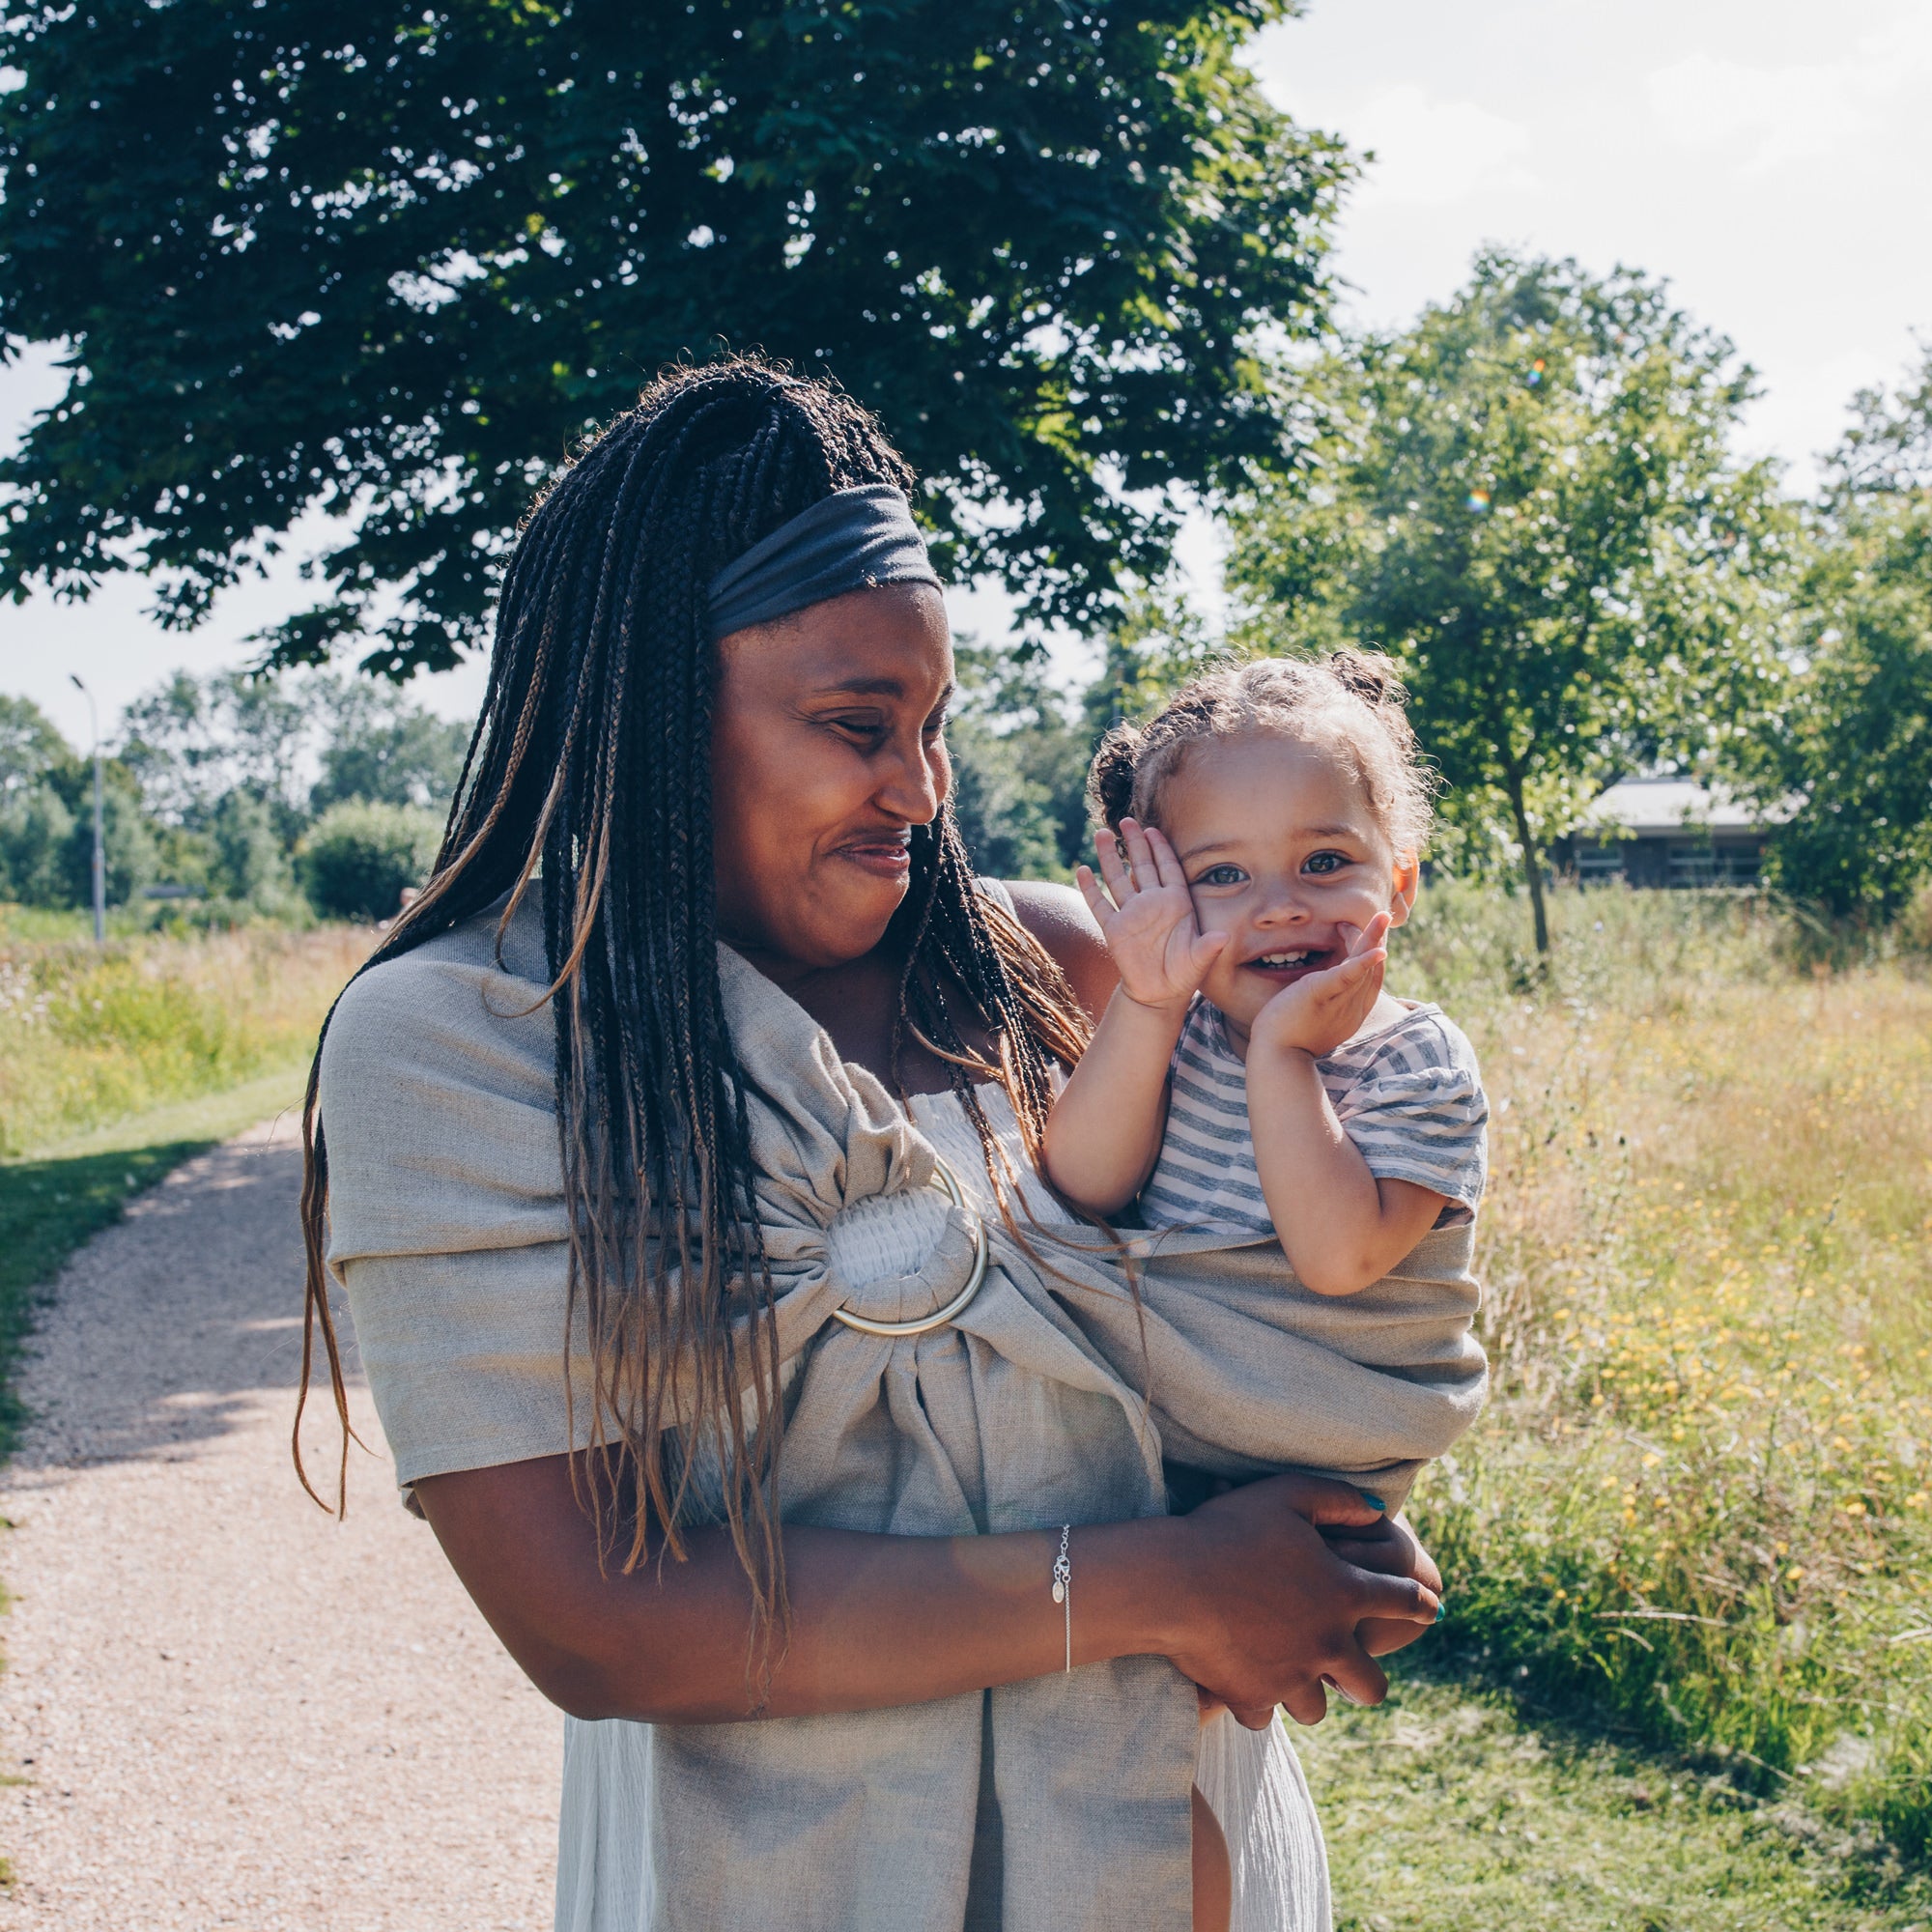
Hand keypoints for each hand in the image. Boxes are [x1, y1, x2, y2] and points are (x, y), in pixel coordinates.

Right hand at [1075, 818, 1226, 1013]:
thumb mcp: (1200, 960)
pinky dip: (1090, 889)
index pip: (1168, 868)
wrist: (1160, 993)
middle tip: (1126, 820)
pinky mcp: (1114, 929)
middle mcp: (1152, 904)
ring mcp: (1131, 914)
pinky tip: (1083, 870)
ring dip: (1110, 857)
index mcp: (1176, 903)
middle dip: (1134, 842)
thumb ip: (1209, 947)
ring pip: (1118, 879)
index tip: (1152, 828)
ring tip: (1101, 833)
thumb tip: (1224, 938)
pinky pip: (1100, 905)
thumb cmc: (1184, 974)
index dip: (1160, 848)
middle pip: (1142, 865)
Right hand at [1162, 1474, 1439, 1729]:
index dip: (1419, 1603)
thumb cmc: (1228, 1528)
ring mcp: (1292, 1677)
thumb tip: (1378, 1512)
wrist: (1172, 1581)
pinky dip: (1256, 1701)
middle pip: (1372, 1684)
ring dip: (1308, 1694)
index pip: (1402, 1600)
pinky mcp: (1253, 1698)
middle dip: (1368, 1681)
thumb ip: (1338, 1499)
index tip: (1430, 1609)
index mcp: (1344, 1592)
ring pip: (1317, 1708)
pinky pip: (1264, 1715)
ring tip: (1293, 1680)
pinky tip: (1245, 1685)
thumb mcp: (1287, 1494)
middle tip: (1355, 1674)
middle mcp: (1328, 1643)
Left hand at [1248, 913, 1390, 1058]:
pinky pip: (1345, 978)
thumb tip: (1319, 989)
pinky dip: (1361, 964)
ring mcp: (1339, 1002)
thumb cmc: (1288, 1038)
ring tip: (1382, 916)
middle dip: (1375, 940)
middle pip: (1370, 969)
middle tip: (1380, 916)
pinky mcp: (1320, 995)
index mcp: (1351, 1013)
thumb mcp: (1315, 1019)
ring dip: (1373, 938)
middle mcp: (1351, 1008)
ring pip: (1362, 967)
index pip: (1371, 981)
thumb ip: (1325, 1003)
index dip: (1372, 957)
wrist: (1276, 1058)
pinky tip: (1376, 951)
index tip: (1364, 936)